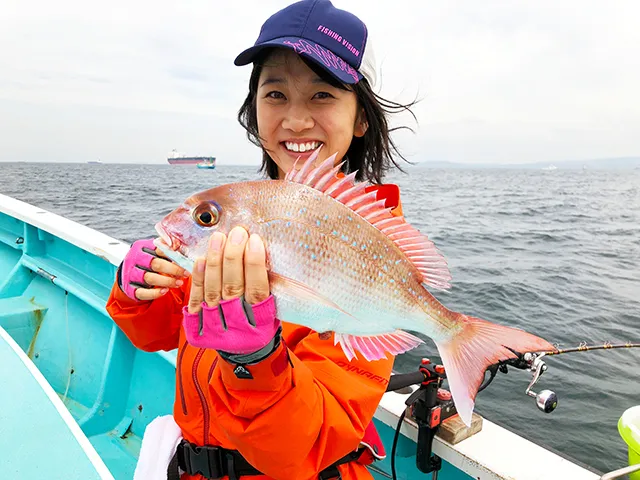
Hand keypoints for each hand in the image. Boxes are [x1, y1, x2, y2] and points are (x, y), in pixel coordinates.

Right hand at [119, 238, 189, 300]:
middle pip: (156, 264)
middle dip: (173, 269)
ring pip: (150, 278)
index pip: (159, 249)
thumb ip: (168, 250)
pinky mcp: (130, 288)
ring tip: (179, 283)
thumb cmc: (148, 262)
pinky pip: (143, 292)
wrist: (129, 276)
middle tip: (185, 273)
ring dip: (167, 281)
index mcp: (143, 247)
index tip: (186, 260)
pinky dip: (155, 293)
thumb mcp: (155, 253)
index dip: (174, 255)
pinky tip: (165, 291)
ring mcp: (131, 274)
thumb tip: (185, 249)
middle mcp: (135, 259)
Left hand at [182, 227, 278, 354]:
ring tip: (219, 238)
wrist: (242, 351)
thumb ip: (267, 285)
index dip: (254, 265)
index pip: (257, 290)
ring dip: (215, 262)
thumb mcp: (272, 308)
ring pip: (213, 291)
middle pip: (232, 288)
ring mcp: (215, 330)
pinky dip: (198, 278)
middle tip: (236, 233)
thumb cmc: (260, 321)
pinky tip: (202, 259)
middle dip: (233, 257)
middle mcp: (238, 329)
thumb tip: (257, 248)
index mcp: (262, 324)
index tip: (254, 240)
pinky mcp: (198, 330)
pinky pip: (196, 300)